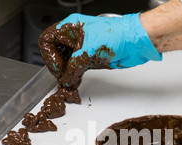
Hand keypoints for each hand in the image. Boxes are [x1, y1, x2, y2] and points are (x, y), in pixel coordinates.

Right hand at [38, 13, 161, 89]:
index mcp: (70, 27)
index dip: (48, 56)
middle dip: (57, 67)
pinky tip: (75, 81)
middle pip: (55, 53)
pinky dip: (74, 76)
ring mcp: (82, 48)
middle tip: (62, 77)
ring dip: (65, 74)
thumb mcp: (87, 52)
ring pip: (65, 62)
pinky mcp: (89, 58)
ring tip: (69, 81)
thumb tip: (65, 79)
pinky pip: (76, 68)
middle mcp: (74, 36)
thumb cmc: (115, 36)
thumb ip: (72, 68)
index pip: (47, 40)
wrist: (134, 42)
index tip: (57, 68)